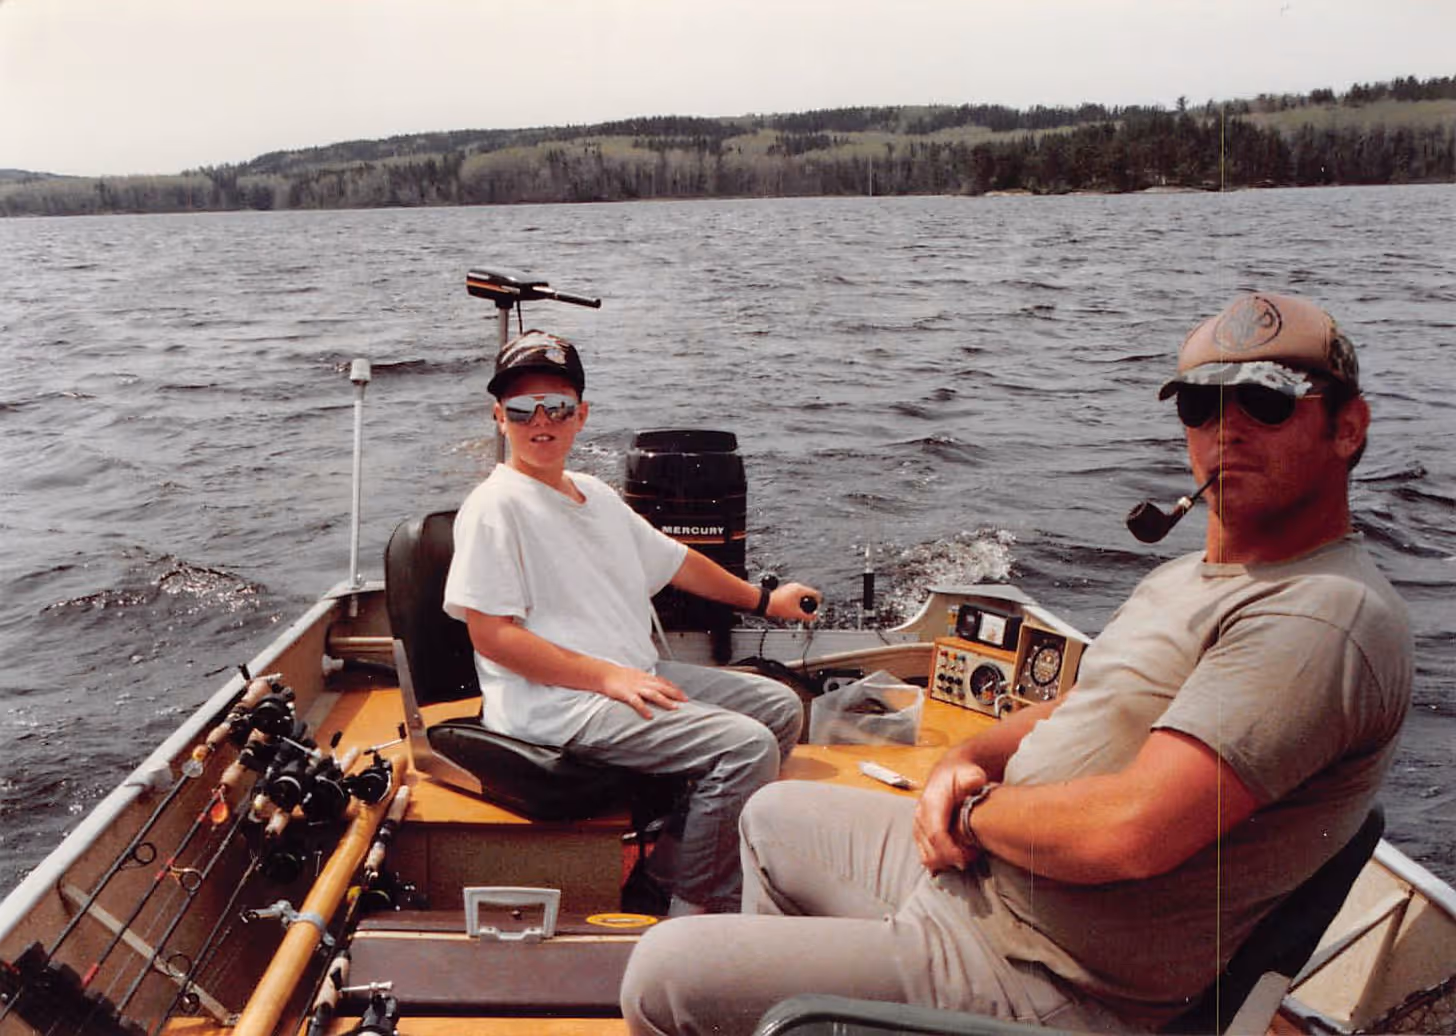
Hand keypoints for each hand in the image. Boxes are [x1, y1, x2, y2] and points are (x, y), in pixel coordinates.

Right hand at [600, 665, 687, 719]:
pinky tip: (650, 716)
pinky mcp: (627, 694)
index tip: (683, 694)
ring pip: (654, 694)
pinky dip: (644, 709)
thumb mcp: (636, 675)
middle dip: (675, 694)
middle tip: (685, 700)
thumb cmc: (620, 676)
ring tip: (674, 708)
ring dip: (665, 701)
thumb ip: (646, 680)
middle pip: (662, 687)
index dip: (674, 688)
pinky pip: (637, 702)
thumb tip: (655, 686)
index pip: (663, 681)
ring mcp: (635, 688)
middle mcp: (643, 681)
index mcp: (645, 677)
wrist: (604, 674)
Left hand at [768, 582, 820, 621]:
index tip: (817, 608)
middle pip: (809, 593)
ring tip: (799, 610)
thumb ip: (808, 616)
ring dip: (802, 602)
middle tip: (808, 611)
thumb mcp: (796, 613)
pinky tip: (792, 607)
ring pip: (802, 594)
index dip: (818, 602)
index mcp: (800, 589)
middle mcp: (795, 586)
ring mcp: (790, 587)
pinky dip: (796, 600)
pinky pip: (795, 594)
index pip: (815, 593)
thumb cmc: (778, 606)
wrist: (765, 603)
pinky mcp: (785, 590)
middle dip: (809, 602)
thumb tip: (815, 617)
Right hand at [913, 749, 988, 873]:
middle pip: (930, 849)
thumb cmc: (962, 774)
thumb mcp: (971, 773)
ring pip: (926, 855)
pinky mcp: (919, 832)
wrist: (949, 770)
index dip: (950, 851)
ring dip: (945, 862)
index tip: (966, 859)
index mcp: (931, 802)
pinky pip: (925, 854)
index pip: (936, 834)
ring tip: (965, 856)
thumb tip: (977, 782)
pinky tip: (955, 858)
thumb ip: (974, 779)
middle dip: (950, 860)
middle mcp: (920, 814)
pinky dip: (939, 861)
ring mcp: (918, 824)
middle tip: (971, 857)